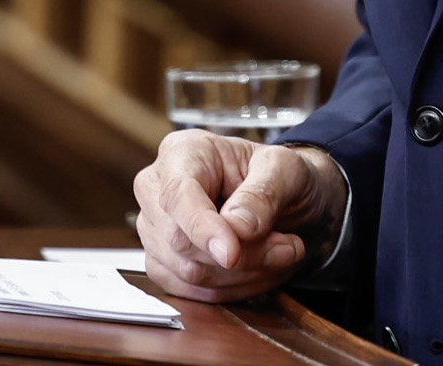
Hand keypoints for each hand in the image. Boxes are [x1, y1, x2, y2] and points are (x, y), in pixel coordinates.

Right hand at [132, 131, 346, 303]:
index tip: (232, 255)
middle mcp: (157, 187)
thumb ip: (263, 194)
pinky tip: (259, 270)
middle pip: (181, 239)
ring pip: (189, 271)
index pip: (178, 195)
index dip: (202, 228)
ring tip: (280, 253)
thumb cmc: (278, 175)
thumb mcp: (286, 170)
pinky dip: (232, 289)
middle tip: (288, 246)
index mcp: (183, 151)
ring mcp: (154, 227)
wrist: (285, 198)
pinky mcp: (162, 261)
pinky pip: (190, 290)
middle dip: (242, 255)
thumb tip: (237, 227)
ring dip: (244, 274)